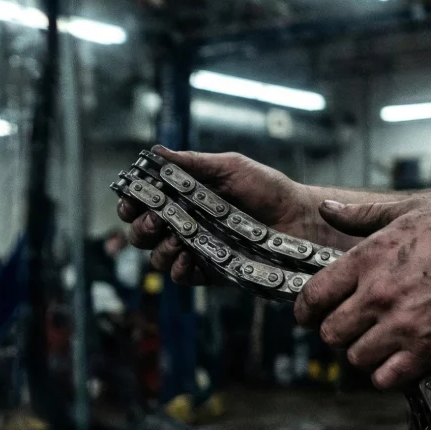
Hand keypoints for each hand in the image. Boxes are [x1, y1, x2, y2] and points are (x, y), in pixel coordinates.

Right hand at [116, 147, 355, 284]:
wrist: (299, 218)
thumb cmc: (268, 189)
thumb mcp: (230, 166)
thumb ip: (193, 163)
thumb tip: (156, 153)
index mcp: (183, 198)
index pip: (144, 203)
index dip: (131, 203)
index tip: (131, 201)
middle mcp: (184, 225)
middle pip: (141, 234)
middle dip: (140, 227)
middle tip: (155, 220)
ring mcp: (195, 250)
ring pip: (157, 257)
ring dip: (160, 248)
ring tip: (179, 238)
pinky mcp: (209, 272)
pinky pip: (181, 276)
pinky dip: (178, 268)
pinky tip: (188, 257)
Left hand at [295, 198, 430, 389]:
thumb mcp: (412, 210)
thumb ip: (363, 215)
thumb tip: (326, 209)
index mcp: (369, 259)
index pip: (313, 296)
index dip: (307, 310)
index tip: (312, 315)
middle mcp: (379, 294)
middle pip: (330, 333)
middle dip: (337, 333)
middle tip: (351, 329)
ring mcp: (403, 325)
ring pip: (356, 357)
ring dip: (364, 354)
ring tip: (379, 343)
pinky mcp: (429, 350)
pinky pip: (386, 378)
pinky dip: (388, 374)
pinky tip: (398, 361)